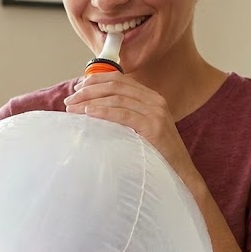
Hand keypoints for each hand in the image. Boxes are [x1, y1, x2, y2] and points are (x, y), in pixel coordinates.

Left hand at [64, 72, 195, 182]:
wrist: (181, 172)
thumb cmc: (157, 153)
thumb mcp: (141, 129)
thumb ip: (125, 116)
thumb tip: (94, 110)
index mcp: (151, 98)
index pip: (120, 80)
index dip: (96, 80)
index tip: (78, 88)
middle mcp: (155, 101)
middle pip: (115, 86)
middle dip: (89, 91)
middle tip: (69, 100)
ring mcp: (156, 113)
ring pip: (117, 98)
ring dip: (91, 101)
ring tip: (73, 109)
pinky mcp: (153, 127)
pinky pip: (123, 114)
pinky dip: (103, 112)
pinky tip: (88, 113)